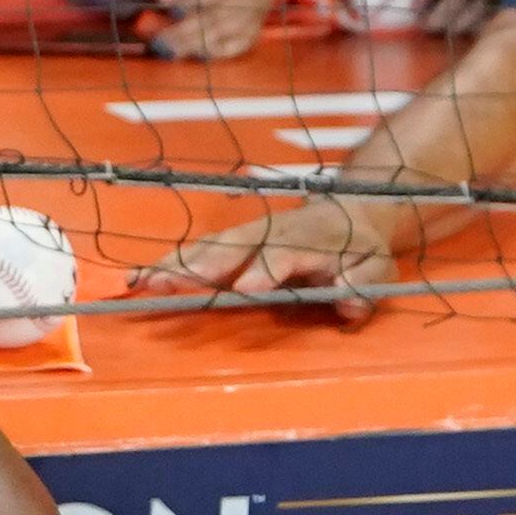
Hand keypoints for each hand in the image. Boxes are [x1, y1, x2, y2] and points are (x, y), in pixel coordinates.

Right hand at [146, 191, 391, 321]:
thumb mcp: (377, 270)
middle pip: (234, 246)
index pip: (284, 253)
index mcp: (310, 239)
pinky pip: (198, 250)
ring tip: (142, 282)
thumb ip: (364, 286)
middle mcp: (272, 232)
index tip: (246, 288)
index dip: (266, 269)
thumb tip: (348, 302)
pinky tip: (137, 278)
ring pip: (209, 246)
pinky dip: (168, 263)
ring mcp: (248, 234)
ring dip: (175, 264)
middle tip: (171, 283)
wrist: (348, 213)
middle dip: (202, 264)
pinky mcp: (231, 241)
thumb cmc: (361, 250)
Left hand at [151, 0, 271, 62]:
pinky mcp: (249, 38)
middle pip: (213, 17)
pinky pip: (229, 50)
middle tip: (162, 39)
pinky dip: (209, 53)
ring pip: (220, 35)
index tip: (167, 8)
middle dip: (185, 30)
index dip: (189, 0)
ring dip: (193, 45)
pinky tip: (192, 54)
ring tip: (171, 50)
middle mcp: (242, 0)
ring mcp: (248, 21)